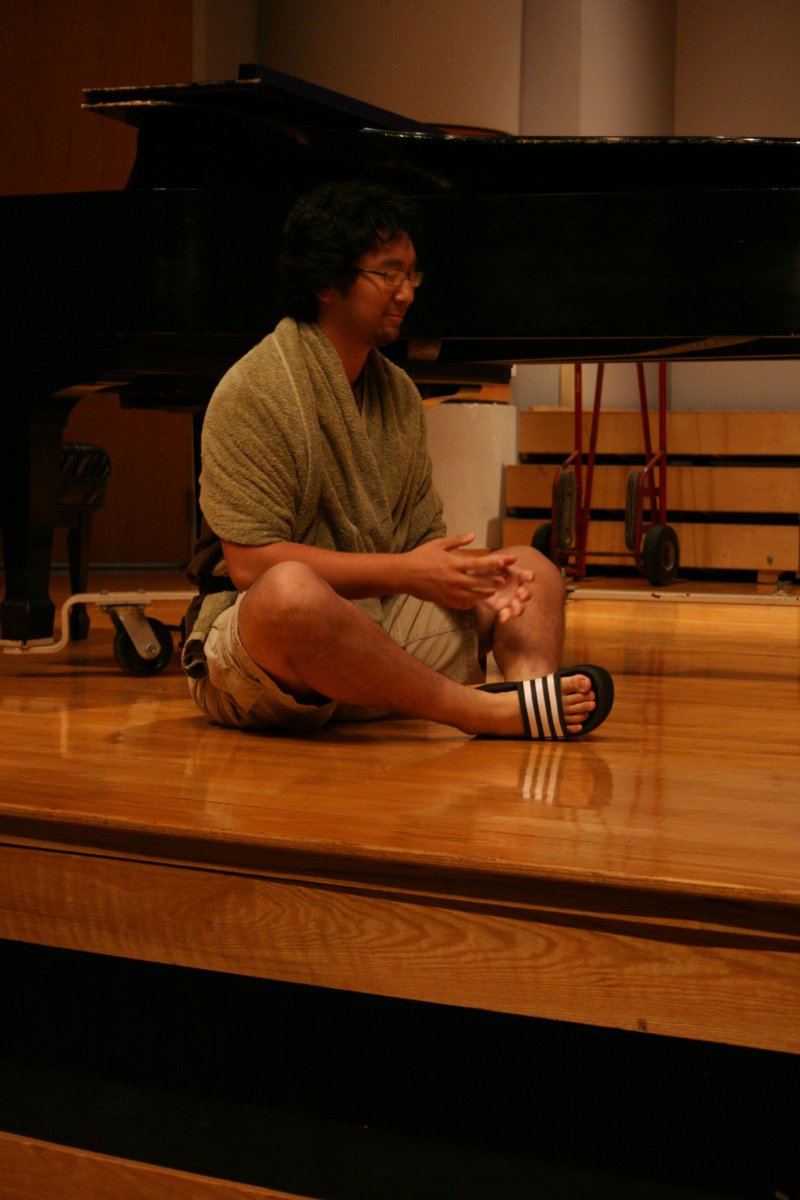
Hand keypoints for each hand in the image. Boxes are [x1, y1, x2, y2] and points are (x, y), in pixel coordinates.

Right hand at [402, 534, 532, 616]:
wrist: (403, 575)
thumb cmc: (420, 557)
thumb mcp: (438, 544)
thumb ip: (457, 540)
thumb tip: (472, 535)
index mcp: (453, 564)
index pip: (478, 564)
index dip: (493, 564)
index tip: (504, 563)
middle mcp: (453, 579)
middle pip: (479, 583)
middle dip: (493, 583)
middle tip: (503, 582)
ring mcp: (449, 592)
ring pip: (472, 597)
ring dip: (484, 595)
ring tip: (492, 593)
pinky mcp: (444, 601)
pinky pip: (461, 605)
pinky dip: (470, 603)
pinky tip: (474, 600)